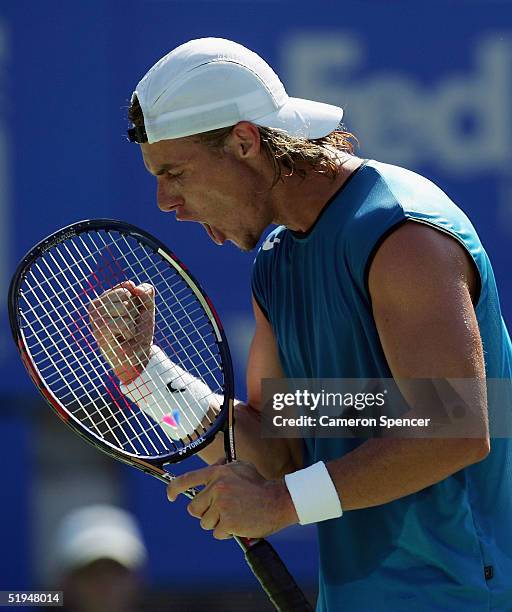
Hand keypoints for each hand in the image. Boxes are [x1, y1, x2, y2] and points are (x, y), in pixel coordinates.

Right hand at [88, 281, 154, 383]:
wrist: (138, 357)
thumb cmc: (140, 333)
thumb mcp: (147, 308)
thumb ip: (145, 292)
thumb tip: (132, 286)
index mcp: (106, 296)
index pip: (129, 287)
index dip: (138, 302)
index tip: (133, 315)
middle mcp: (96, 304)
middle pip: (126, 294)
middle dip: (134, 311)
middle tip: (128, 325)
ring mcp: (95, 316)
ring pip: (124, 307)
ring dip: (132, 322)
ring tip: (125, 332)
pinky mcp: (98, 329)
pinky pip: (121, 322)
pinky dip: (128, 331)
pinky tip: (122, 338)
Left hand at [167, 460, 297, 539]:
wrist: (278, 500)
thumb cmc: (259, 485)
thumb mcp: (241, 467)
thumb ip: (224, 467)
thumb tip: (214, 464)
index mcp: (217, 473)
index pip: (187, 480)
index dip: (174, 489)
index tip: (170, 496)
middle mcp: (216, 488)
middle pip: (194, 508)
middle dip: (204, 512)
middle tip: (220, 511)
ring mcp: (222, 506)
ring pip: (205, 522)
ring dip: (217, 523)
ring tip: (234, 515)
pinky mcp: (228, 522)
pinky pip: (217, 533)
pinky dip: (226, 532)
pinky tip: (239, 523)